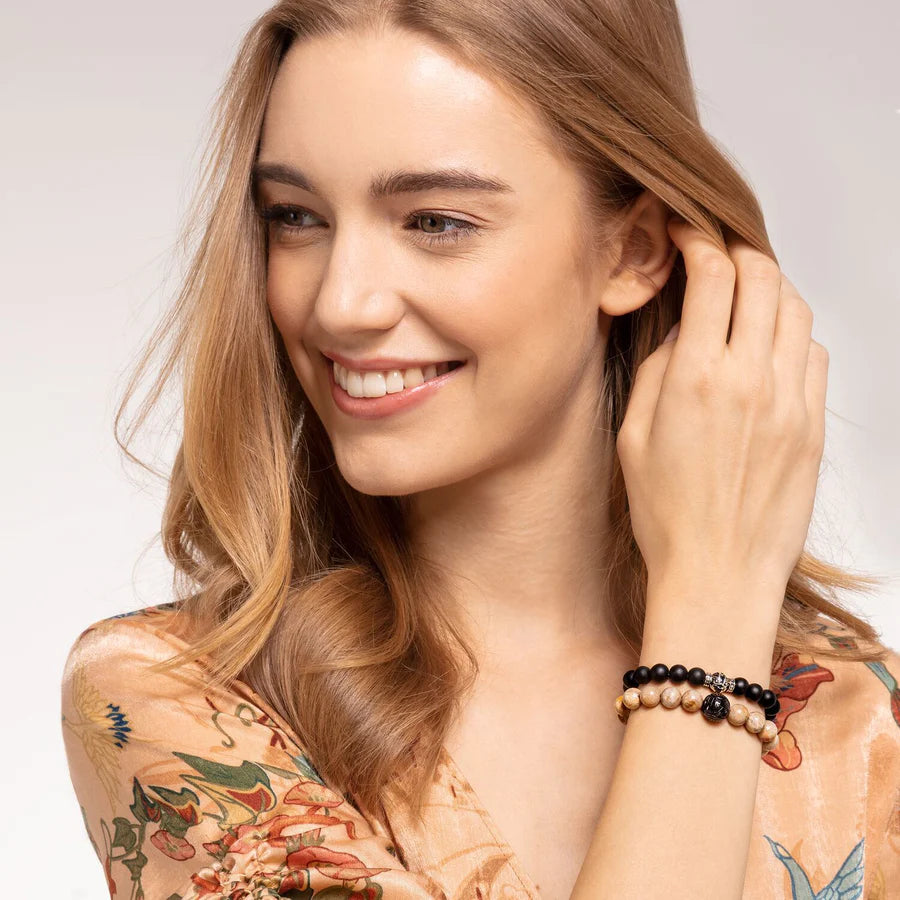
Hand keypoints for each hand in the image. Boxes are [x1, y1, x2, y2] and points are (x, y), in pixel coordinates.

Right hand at [616, 220, 827, 611]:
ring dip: (772, 287)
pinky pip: (814, 354)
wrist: (718, 572)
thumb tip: (685, 329)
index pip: (713, 278)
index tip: (688, 233)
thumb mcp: (633, 437)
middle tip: (720, 254)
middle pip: (764, 279)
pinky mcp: (812, 425)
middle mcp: (750, 380)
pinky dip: (793, 333)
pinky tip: (770, 345)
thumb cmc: (666, 514)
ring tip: (748, 294)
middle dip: (739, 252)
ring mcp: (790, 401)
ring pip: (796, 310)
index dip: (699, 241)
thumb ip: (659, 370)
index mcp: (696, 380)